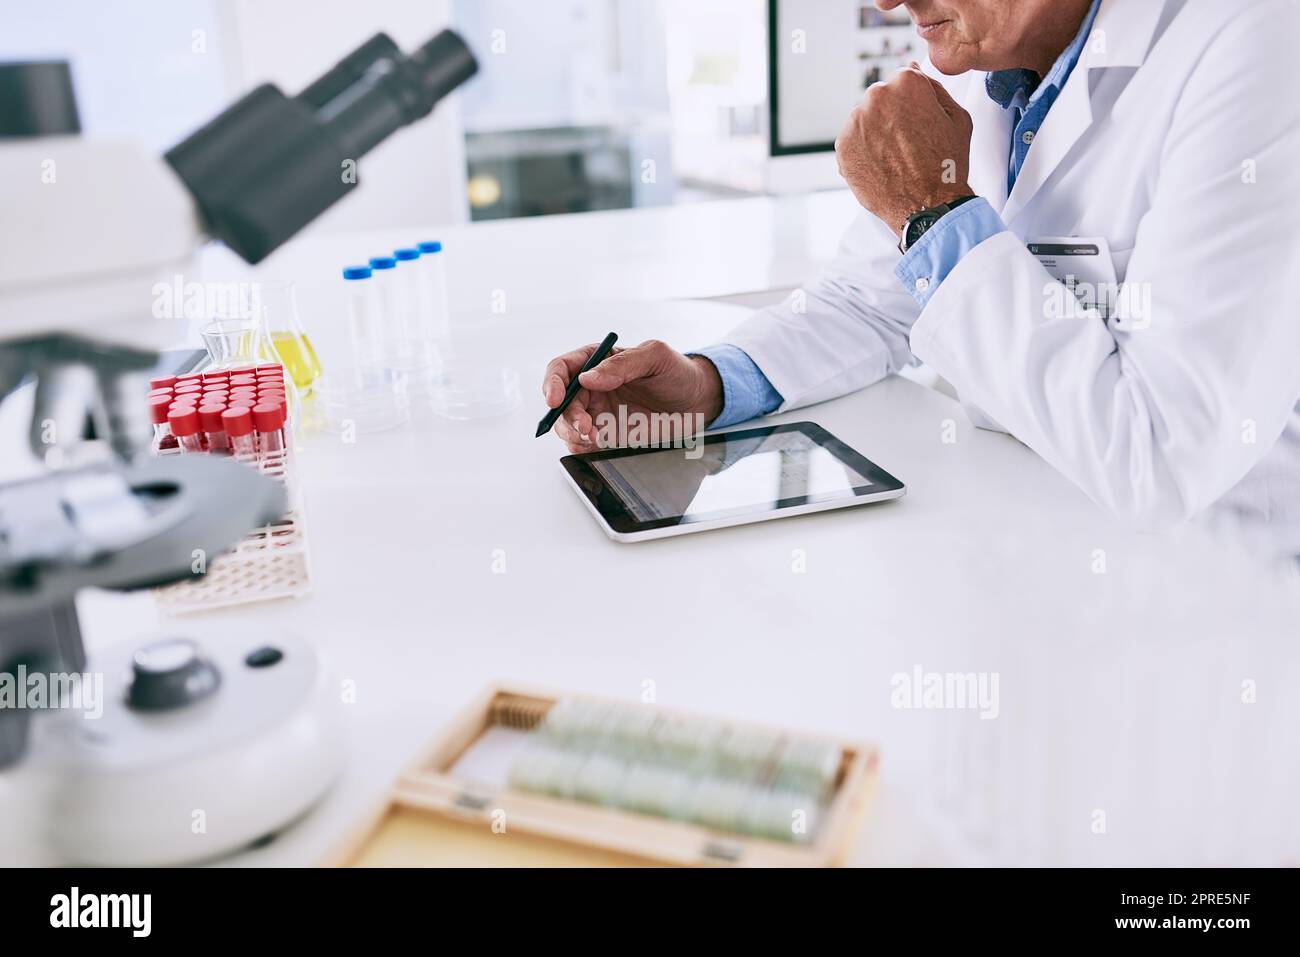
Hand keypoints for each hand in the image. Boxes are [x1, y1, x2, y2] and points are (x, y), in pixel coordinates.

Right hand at [540, 339, 723, 452]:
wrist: (696, 402)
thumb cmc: (677, 372)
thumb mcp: (655, 357)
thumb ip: (622, 364)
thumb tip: (588, 377)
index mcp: (597, 360)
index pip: (561, 369)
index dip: (552, 383)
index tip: (555, 400)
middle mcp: (591, 386)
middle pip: (560, 402)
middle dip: (566, 416)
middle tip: (586, 427)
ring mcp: (597, 411)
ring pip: (566, 425)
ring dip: (572, 434)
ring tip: (595, 437)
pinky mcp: (606, 433)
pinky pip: (581, 443)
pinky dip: (582, 447)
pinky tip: (598, 443)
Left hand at [834, 63, 974, 237]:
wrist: (928, 205)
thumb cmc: (946, 163)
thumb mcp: (956, 117)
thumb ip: (933, 88)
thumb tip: (913, 69)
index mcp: (906, 82)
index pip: (901, 80)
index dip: (911, 102)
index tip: (917, 121)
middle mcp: (876, 96)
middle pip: (880, 98)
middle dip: (890, 115)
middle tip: (907, 143)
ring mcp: (856, 122)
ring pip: (863, 119)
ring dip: (875, 132)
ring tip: (895, 157)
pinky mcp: (842, 146)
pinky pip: (852, 141)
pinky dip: (862, 151)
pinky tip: (882, 165)